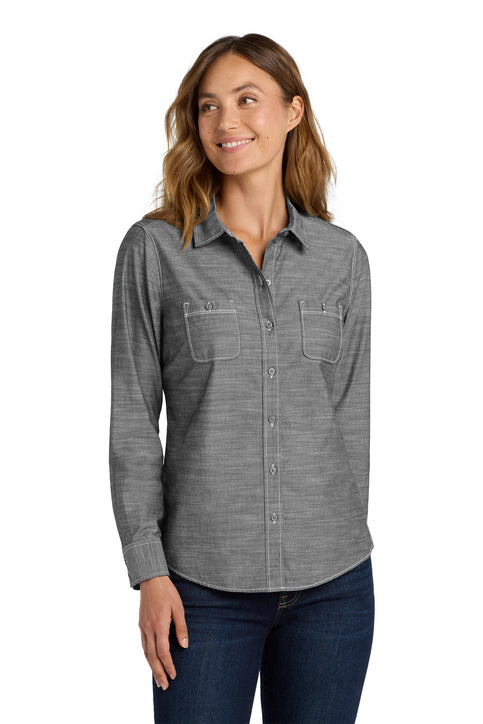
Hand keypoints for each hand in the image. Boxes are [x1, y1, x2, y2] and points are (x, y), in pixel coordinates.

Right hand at [139, 575, 188, 689]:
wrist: (150, 580)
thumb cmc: (167, 592)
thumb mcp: (178, 607)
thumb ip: (181, 627)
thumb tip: (185, 645)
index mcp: (159, 625)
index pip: (163, 651)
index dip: (168, 665)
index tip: (174, 675)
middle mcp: (148, 629)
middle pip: (152, 657)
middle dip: (159, 673)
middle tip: (165, 686)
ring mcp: (143, 628)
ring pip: (146, 653)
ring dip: (152, 668)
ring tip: (158, 680)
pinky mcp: (141, 625)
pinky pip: (143, 645)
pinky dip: (147, 657)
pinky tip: (151, 662)